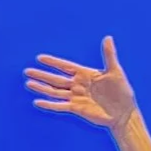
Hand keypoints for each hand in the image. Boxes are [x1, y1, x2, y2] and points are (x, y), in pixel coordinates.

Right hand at [25, 36, 139, 128]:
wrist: (123, 112)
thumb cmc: (122, 91)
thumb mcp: (115, 71)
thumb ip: (109, 55)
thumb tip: (107, 37)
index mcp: (85, 74)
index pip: (65, 66)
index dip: (53, 63)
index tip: (40, 58)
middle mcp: (78, 85)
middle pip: (56, 79)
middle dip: (42, 75)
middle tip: (27, 71)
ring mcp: (76, 97)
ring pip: (55, 92)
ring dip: (42, 88)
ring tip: (29, 83)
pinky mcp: (76, 109)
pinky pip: (60, 106)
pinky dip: (49, 104)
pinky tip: (37, 101)